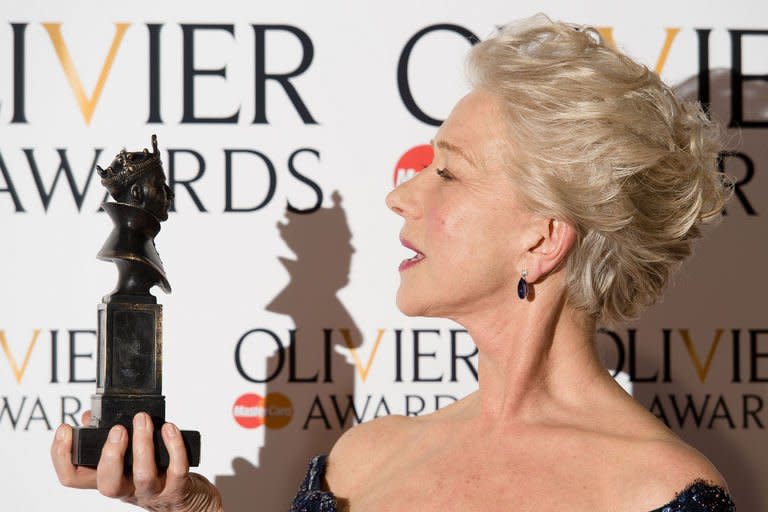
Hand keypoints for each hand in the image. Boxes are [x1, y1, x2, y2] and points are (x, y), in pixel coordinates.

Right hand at [51, 410, 222, 511]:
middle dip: (109, 454)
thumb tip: (88, 416)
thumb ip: (107, 437)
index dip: (62, 456)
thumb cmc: (154, 472)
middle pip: (107, 484)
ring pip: (143, 475)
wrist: (186, 499)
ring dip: (143, 444)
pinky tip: (169, 429)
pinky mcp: (177, 489)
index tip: (65, 429)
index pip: (73, 477)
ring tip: (143, 419)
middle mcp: (126, 489)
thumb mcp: (126, 458)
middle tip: (117, 429)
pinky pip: (177, 470)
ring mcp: (152, 492)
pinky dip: (175, 447)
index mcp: (108, 478)